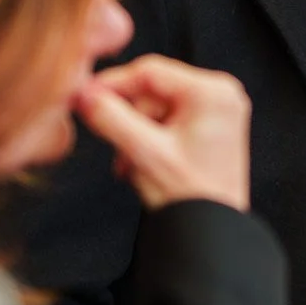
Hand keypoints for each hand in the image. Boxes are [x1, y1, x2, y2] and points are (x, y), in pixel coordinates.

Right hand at [76, 57, 250, 211]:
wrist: (212, 233)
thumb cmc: (192, 198)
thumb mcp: (144, 154)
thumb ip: (111, 119)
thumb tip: (84, 94)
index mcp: (212, 93)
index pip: (150, 71)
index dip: (112, 83)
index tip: (85, 95)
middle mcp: (220, 95)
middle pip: (152, 91)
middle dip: (127, 120)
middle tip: (114, 145)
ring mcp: (217, 111)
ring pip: (156, 109)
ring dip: (134, 135)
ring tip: (131, 165)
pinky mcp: (209, 128)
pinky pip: (167, 122)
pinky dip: (148, 141)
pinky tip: (141, 165)